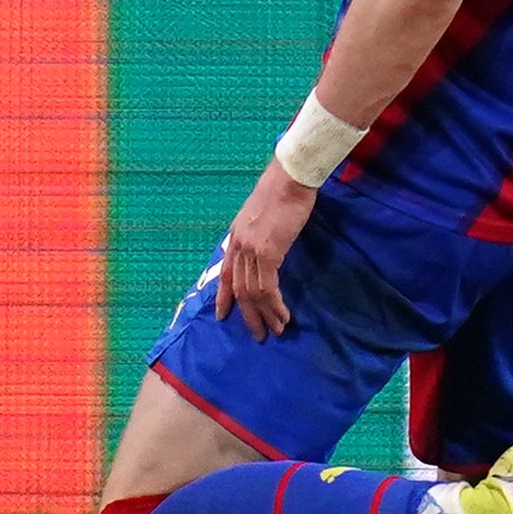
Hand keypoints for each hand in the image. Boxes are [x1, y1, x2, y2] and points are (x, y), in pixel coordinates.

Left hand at [212, 159, 317, 340]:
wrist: (289, 178)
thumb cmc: (282, 192)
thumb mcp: (262, 215)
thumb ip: (259, 234)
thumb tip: (266, 249)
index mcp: (235, 236)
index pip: (226, 273)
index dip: (224, 296)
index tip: (222, 315)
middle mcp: (238, 244)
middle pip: (239, 288)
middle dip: (248, 315)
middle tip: (259, 334)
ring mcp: (251, 249)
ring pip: (253, 292)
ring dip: (265, 315)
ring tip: (276, 330)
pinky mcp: (267, 252)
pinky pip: (268, 287)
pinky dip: (275, 305)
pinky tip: (283, 315)